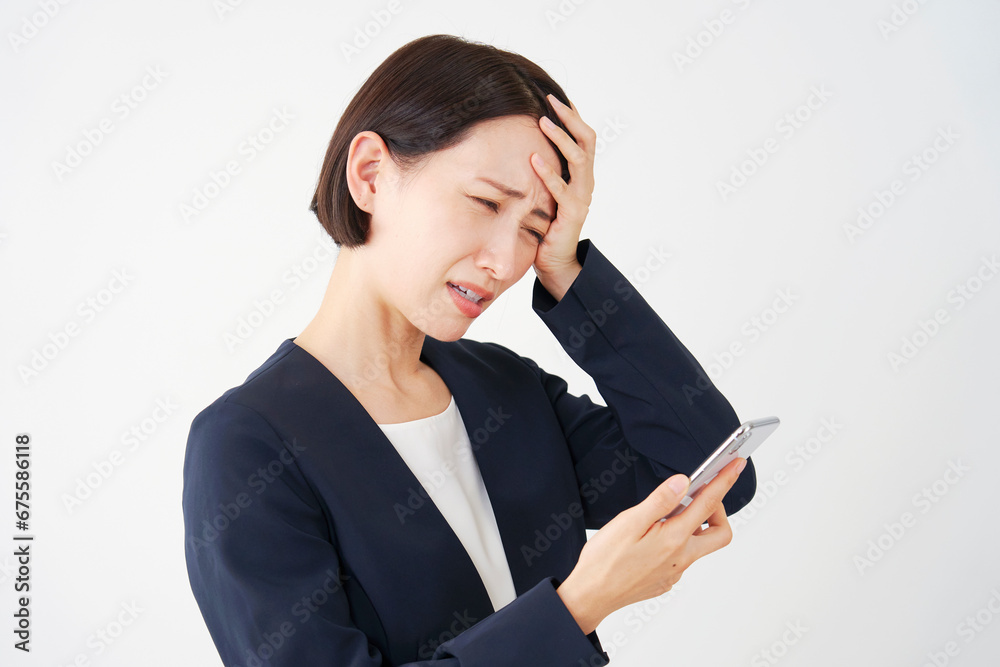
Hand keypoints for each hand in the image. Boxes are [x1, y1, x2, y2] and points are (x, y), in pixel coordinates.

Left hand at [530, 94, 596, 299]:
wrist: (556, 262)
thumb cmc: (546, 226)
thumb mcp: (544, 192)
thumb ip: (542, 172)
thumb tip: (519, 146)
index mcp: (582, 176)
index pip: (584, 138)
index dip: (572, 117)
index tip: (554, 98)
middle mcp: (586, 183)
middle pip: (587, 141)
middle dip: (569, 119)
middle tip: (551, 101)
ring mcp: (582, 198)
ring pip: (579, 160)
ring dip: (561, 138)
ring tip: (543, 122)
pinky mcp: (571, 215)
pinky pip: (562, 190)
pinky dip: (548, 173)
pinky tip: (534, 159)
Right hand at [556, 457, 746, 634]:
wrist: (591, 596)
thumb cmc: (605, 561)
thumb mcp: (629, 522)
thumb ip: (660, 501)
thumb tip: (683, 482)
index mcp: (674, 539)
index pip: (709, 503)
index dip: (725, 480)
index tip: (736, 464)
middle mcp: (682, 558)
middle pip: (719, 533)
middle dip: (717, 511)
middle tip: (700, 496)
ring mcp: (676, 572)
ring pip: (698, 545)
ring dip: (693, 525)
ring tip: (666, 514)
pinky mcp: (667, 579)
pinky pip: (683, 557)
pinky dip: (677, 541)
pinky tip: (654, 536)